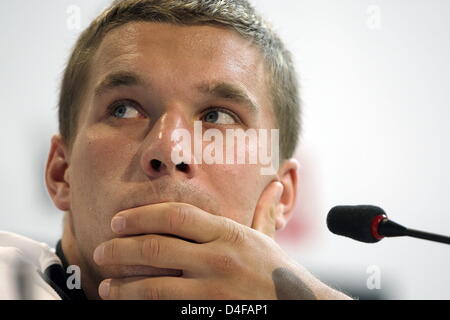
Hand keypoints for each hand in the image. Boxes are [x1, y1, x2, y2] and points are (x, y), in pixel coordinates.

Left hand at [93, 182, 346, 299]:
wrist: (300, 308)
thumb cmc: (277, 273)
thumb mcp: (268, 239)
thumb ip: (266, 211)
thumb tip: (280, 181)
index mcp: (228, 233)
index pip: (174, 216)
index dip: (140, 216)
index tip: (119, 221)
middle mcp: (218, 258)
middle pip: (156, 247)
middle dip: (121, 249)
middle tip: (102, 250)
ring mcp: (213, 291)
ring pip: (155, 285)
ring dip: (123, 285)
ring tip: (106, 285)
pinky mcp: (209, 314)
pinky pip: (168, 308)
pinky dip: (144, 307)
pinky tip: (130, 305)